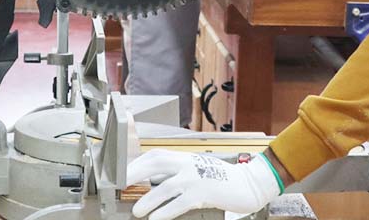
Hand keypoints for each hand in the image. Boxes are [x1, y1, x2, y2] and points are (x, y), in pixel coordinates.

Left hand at [127, 149, 280, 219]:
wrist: (248, 184)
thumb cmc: (221, 180)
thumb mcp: (197, 171)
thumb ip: (178, 173)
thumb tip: (153, 183)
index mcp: (186, 157)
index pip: (156, 155)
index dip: (138, 163)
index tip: (123, 173)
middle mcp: (189, 163)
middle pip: (156, 162)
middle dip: (136, 173)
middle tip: (120, 185)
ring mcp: (196, 177)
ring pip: (166, 186)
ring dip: (148, 199)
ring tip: (137, 211)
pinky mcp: (204, 192)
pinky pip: (180, 202)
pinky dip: (166, 211)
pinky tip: (156, 219)